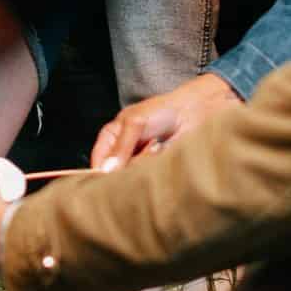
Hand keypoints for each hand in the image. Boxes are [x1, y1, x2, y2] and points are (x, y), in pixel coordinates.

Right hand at [90, 73, 239, 170]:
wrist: (193, 113)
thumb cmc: (162, 111)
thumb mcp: (135, 123)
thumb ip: (120, 147)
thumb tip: (106, 171)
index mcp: (110, 139)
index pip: (97, 162)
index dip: (99, 171)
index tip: (107, 177)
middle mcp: (122, 154)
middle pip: (114, 174)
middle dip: (127, 165)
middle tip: (144, 148)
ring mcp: (139, 164)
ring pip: (132, 177)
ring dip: (144, 162)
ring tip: (156, 145)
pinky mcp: (155, 171)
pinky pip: (148, 179)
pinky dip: (155, 167)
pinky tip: (162, 152)